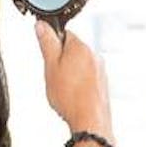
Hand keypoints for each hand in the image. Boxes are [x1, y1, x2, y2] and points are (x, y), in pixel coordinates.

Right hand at [35, 21, 112, 141]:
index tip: (48, 57)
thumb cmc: (70, 97)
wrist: (90, 121)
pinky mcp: (103, 83)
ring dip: (70, 73)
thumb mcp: (50, 66)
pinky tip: (72, 96)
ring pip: (79, 65)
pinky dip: (79, 84)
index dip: (52, 45)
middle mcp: (94, 55)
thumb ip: (47, 43)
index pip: (64, 34)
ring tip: (63, 89)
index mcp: (80, 47)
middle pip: (72, 50)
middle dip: (61, 61)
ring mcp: (100, 70)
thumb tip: (42, 25)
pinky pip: (87, 78)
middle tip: (54, 76)